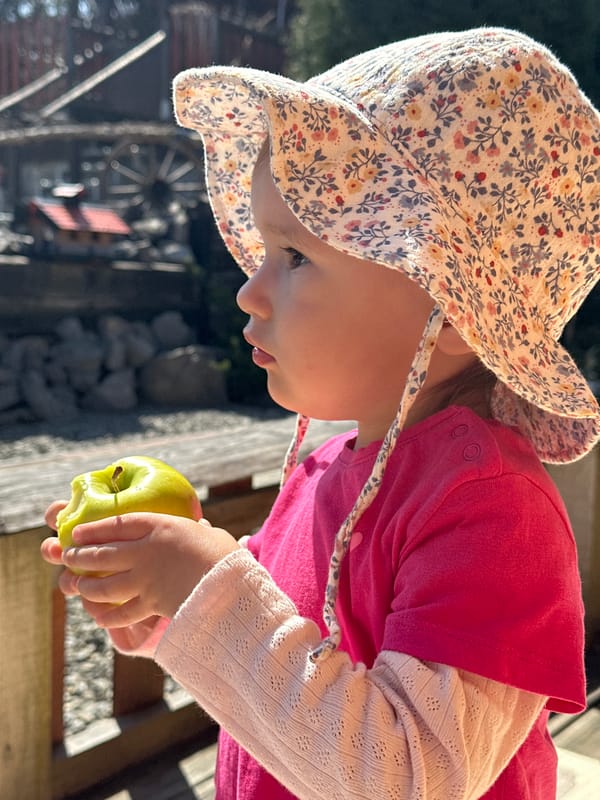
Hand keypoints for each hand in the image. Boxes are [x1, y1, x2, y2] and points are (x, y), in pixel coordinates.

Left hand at [41, 504, 239, 628]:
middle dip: (80, 556)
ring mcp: (145, 581)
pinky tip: (99, 617)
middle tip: (68, 557)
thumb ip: (197, 532)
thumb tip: (200, 529)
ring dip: (86, 587)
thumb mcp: (209, 534)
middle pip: (102, 554)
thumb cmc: (225, 556)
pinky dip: (106, 617)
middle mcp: (146, 553)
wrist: (230, 586)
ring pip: (103, 585)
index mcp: (160, 527)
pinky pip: (120, 614)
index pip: (117, 524)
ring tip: (77, 586)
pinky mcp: (150, 605)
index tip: (78, 531)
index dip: (94, 528)